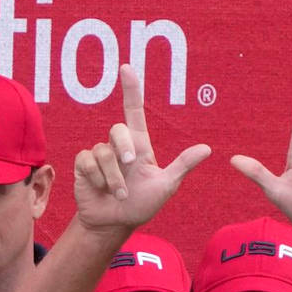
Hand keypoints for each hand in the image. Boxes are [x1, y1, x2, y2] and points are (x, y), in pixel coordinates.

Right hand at [70, 65, 210, 236]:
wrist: (114, 223)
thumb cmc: (141, 204)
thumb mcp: (165, 186)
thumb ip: (182, 166)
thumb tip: (207, 148)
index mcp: (139, 146)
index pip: (133, 111)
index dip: (131, 89)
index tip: (127, 68)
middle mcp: (118, 147)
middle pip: (117, 129)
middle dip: (123, 148)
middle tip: (129, 165)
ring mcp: (100, 156)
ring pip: (102, 152)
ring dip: (113, 177)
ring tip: (119, 194)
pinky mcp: (83, 167)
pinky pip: (87, 162)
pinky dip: (97, 178)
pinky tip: (101, 189)